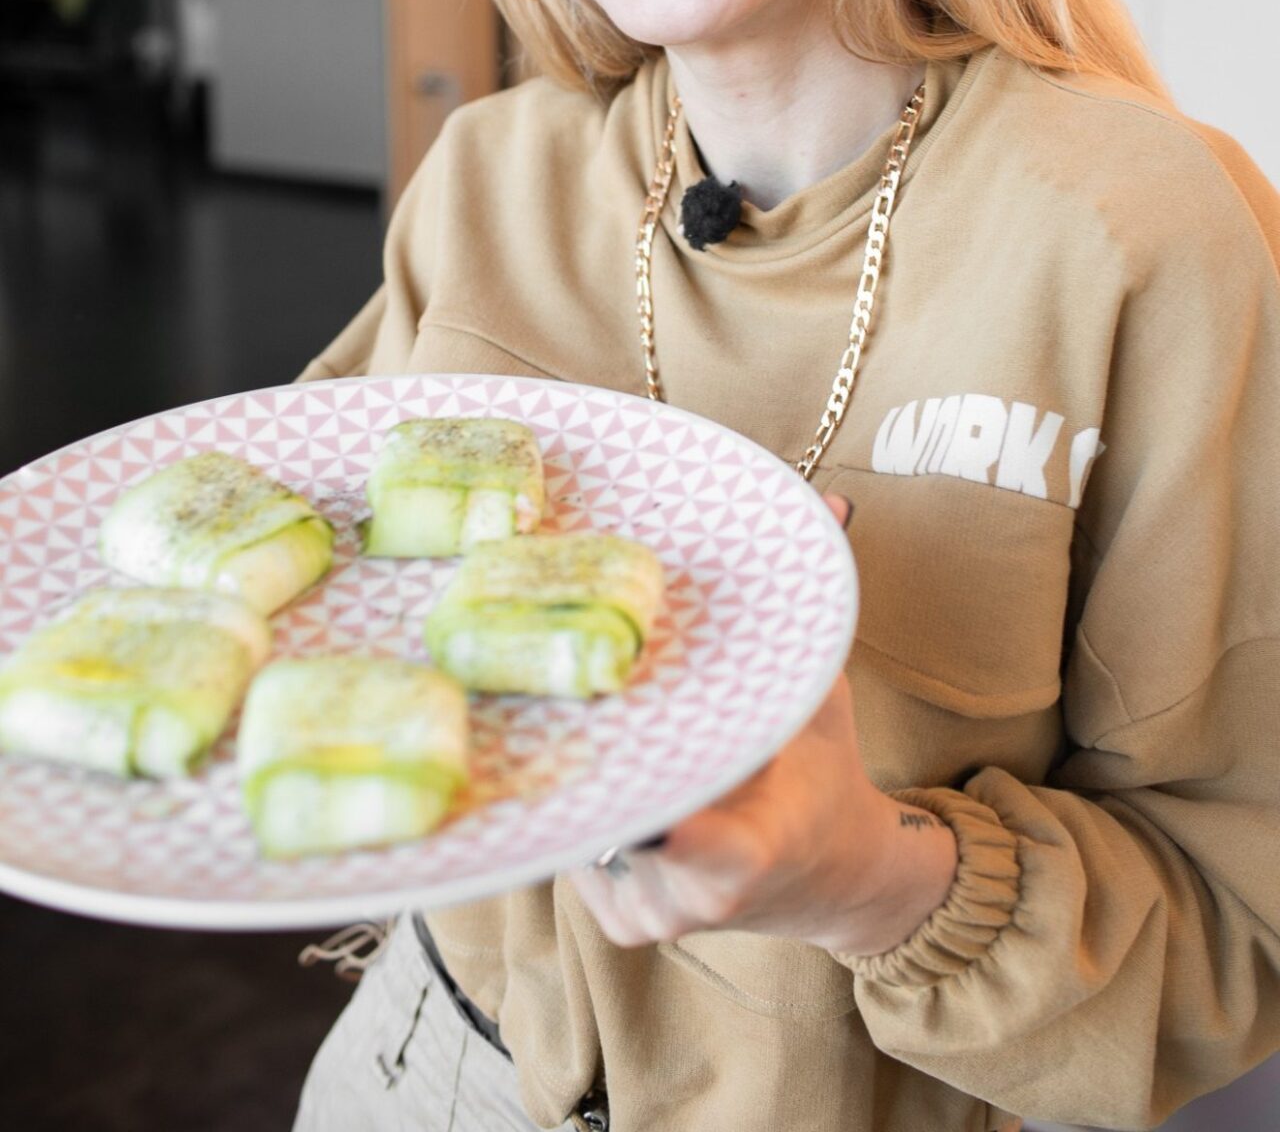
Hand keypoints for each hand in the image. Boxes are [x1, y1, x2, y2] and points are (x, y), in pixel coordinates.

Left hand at [570, 494, 957, 957]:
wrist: (825, 874)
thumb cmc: (818, 770)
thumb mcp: (820, 692)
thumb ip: (808, 611)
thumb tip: (828, 504)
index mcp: (748, 853)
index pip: (701, 848)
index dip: (665, 826)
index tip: (632, 789)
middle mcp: (688, 897)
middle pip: (613, 820)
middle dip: (582, 749)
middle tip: (544, 676)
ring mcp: (644, 914)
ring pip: (583, 828)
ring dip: (567, 766)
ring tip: (536, 693)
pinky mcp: (614, 916)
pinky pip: (573, 845)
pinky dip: (568, 794)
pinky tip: (554, 742)